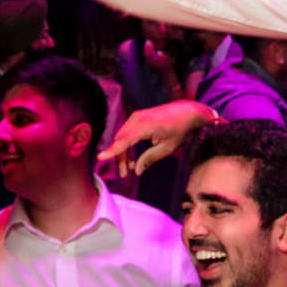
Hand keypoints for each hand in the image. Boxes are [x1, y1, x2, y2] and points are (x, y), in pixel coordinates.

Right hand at [99, 100, 219, 177]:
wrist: (186, 111)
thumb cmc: (179, 129)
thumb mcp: (167, 148)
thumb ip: (150, 158)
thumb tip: (137, 171)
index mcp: (146, 125)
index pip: (125, 140)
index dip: (112, 151)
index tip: (101, 157)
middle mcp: (137, 118)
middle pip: (120, 141)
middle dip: (120, 158)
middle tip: (124, 174)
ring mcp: (135, 116)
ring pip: (121, 138)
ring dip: (123, 153)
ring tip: (130, 168)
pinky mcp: (136, 118)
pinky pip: (126, 134)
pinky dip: (127, 146)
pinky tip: (133, 159)